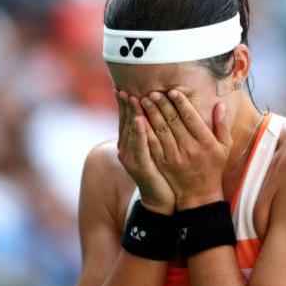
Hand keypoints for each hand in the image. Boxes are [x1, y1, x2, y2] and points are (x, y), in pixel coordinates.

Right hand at [115, 89, 175, 214]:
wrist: (162, 198)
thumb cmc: (162, 172)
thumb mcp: (156, 148)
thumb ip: (153, 130)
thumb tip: (155, 111)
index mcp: (131, 143)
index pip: (126, 118)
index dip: (124, 103)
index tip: (122, 87)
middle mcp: (127, 148)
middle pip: (126, 121)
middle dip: (126, 103)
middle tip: (124, 86)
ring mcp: (131, 157)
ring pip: (130, 131)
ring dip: (131, 113)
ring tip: (131, 96)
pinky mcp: (139, 165)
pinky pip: (139, 146)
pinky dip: (138, 132)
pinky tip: (140, 119)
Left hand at [140, 90, 232, 209]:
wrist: (199, 194)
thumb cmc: (213, 167)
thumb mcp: (224, 147)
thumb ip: (222, 125)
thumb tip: (220, 104)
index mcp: (205, 141)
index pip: (191, 117)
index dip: (181, 103)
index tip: (173, 91)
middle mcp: (190, 148)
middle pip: (173, 121)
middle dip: (162, 105)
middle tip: (153, 91)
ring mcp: (175, 156)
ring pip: (161, 130)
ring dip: (151, 114)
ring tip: (143, 100)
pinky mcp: (163, 163)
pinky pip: (153, 144)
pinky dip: (145, 130)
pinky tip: (138, 120)